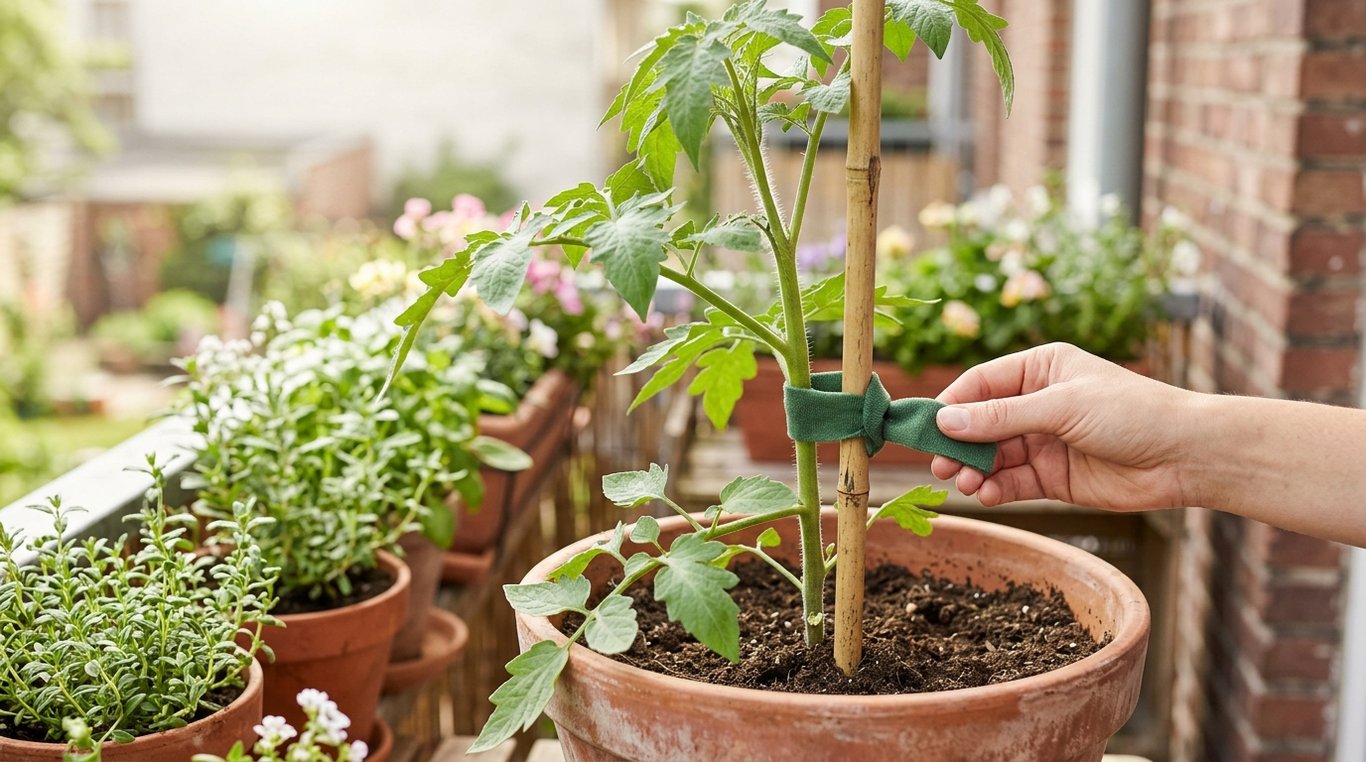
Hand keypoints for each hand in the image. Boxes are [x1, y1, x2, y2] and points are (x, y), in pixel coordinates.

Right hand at [930, 343, 1197, 510]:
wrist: (1185, 456)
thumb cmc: (1132, 413)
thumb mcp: (1061, 407)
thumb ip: (1002, 417)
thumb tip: (947, 420)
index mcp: (1040, 369)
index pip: (981, 384)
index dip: (951, 405)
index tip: (924, 428)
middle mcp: (1038, 402)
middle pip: (981, 423)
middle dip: (958, 444)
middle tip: (938, 465)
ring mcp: (1044, 441)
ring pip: (993, 455)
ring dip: (975, 470)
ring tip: (965, 483)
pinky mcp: (1053, 477)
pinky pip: (1012, 482)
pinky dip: (996, 489)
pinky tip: (987, 495)